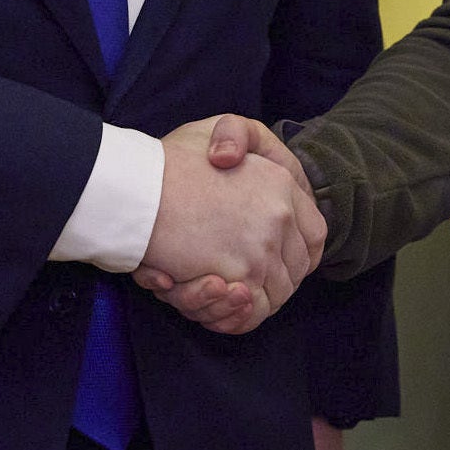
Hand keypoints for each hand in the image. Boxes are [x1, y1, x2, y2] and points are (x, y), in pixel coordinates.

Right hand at [134, 116, 324, 331]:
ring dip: (247, 301)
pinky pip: (251, 312)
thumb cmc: (170, 161)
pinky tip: (211, 297)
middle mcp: (280, 216)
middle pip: (297, 269)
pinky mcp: (240, 276)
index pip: (314, 234)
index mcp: (281, 183)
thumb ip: (242, 144)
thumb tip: (241, 166)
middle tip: (241, 283)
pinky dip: (234, 316)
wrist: (136, 188)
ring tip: (215, 289)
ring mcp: (263, 248)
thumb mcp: (217, 133)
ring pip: (276, 294)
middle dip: (274, 282)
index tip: (276, 261)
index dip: (298, 253)